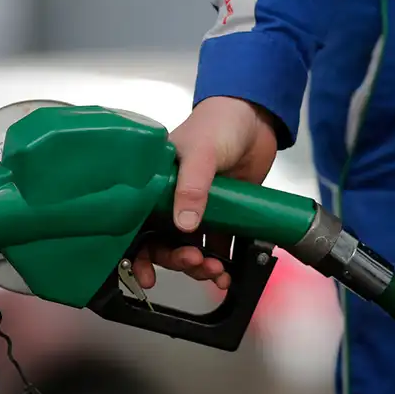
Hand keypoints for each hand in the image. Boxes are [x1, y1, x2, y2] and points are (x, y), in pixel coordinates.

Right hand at [132, 96, 278, 289]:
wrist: (257, 118)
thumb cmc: (218, 124)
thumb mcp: (200, 153)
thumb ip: (191, 187)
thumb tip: (184, 225)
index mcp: (153, 185)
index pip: (137, 225)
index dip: (138, 252)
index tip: (147, 275)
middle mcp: (170, 201)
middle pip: (163, 243)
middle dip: (176, 260)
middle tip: (194, 263)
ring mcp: (196, 210)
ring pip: (188, 249)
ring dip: (199, 266)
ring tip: (215, 271)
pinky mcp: (221, 216)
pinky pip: (215, 246)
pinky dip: (220, 263)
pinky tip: (227, 274)